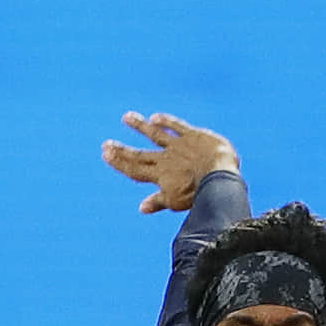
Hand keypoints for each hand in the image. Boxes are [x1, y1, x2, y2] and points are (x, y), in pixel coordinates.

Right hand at [99, 111, 241, 213]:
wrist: (219, 177)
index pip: (136, 170)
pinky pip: (176, 126)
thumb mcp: (178, 201)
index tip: (105, 154)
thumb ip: (159, 202)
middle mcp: (166, 159)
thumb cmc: (201, 195)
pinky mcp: (192, 135)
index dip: (120, 162)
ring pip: (155, 133)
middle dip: (122, 149)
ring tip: (127, 117)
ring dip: (140, 126)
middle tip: (106, 143)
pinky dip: (165, 121)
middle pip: (140, 154)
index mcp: (161, 177)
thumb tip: (141, 208)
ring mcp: (178, 146)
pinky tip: (154, 117)